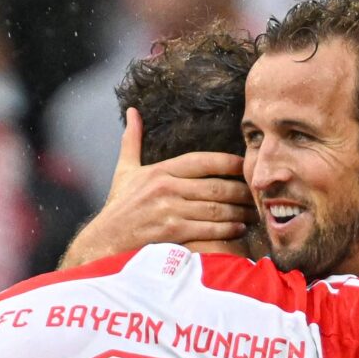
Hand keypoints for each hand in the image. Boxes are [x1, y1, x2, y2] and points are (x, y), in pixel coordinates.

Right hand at [66, 108, 249, 261]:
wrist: (101, 245)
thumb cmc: (117, 209)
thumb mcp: (124, 172)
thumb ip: (132, 142)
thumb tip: (132, 112)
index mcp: (159, 171)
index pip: (203, 160)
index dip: (229, 162)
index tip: (245, 165)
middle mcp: (166, 188)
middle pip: (216, 186)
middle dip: (240, 191)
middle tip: (257, 193)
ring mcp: (169, 211)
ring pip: (216, 208)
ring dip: (238, 211)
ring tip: (252, 212)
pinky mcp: (171, 233)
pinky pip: (208, 228)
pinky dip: (227, 228)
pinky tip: (238, 228)